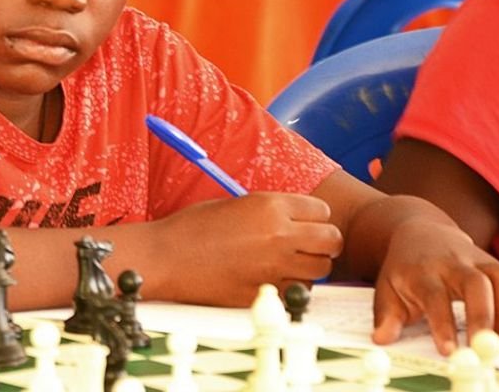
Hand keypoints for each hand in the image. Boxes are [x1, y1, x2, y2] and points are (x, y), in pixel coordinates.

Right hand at [155, 193, 342, 305]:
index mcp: (270, 206)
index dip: (315, 218)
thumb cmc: (193, 227)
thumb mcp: (236, 204)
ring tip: (289, 265)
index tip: (305, 224)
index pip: (322, 211)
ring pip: (320, 270)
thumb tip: (296, 219)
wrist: (166, 257)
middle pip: (332, 241)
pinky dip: (292, 289)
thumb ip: (270, 210)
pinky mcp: (265, 293)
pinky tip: (273, 281)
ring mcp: (273, 267)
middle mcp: (279, 235)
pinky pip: (297, 293)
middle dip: (324, 244)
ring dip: (310, 268)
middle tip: (308, 247)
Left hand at [371, 219, 498, 354]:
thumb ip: (386, 316)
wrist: (421, 233)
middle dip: (483, 316)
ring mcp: (479, 260)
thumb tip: (381, 338)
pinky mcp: (497, 264)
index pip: (434, 295)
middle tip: (483, 348)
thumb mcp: (387, 289)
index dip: (442, 322)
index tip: (449, 350)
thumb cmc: (405, 269)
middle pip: (475, 283)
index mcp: (422, 270)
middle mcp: (453, 262)